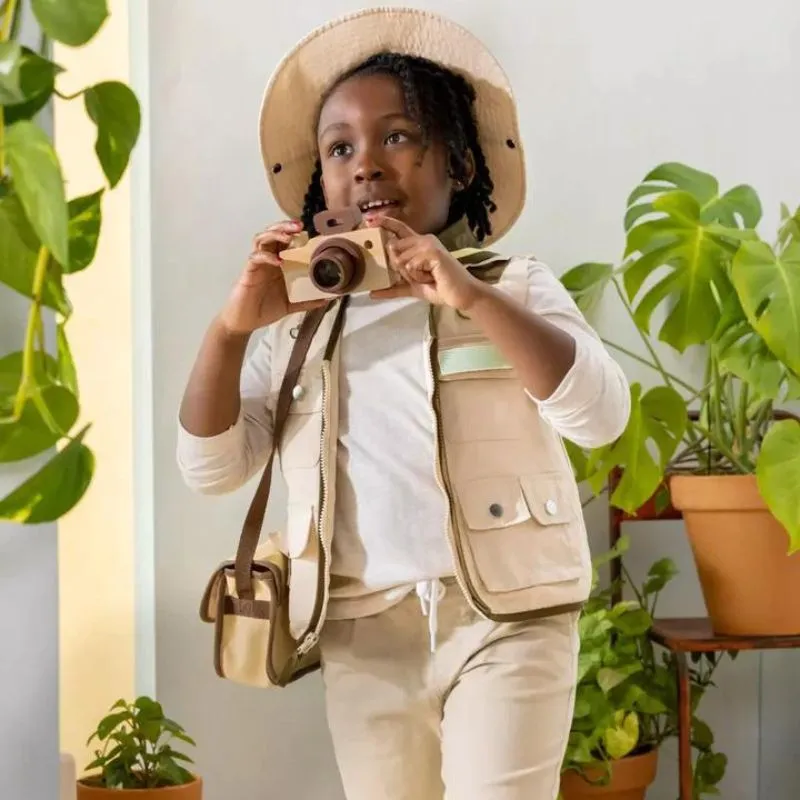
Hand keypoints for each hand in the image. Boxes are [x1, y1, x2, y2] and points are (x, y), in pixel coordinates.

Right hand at [217, 221, 326, 335]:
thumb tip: (328, 299)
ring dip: (274, 234)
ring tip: (287, 237)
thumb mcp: (291, 304)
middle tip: (299, 226)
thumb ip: (307, 301)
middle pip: (273, 234)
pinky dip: (266, 256)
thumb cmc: (265, 310)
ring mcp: (257, 264)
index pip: (286, 242)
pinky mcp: (248, 271)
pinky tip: (277, 261)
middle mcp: (268, 260)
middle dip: (285, 227)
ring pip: (261, 239)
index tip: (311, 231)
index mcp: (279, 264)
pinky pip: (255, 257)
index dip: (296, 234)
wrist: (244, 322)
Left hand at [369, 218, 485, 310]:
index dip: (385, 223)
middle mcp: (423, 240)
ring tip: (429, 277)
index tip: (369, 219)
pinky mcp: (432, 252)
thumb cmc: (441, 288)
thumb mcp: (412, 288)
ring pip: (400, 260)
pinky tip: (433, 276)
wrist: (461, 295)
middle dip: (402, 270)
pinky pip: (410, 266)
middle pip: (393, 250)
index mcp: (419, 244)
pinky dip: (418, 276)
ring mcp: (428, 244)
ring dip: (412, 276)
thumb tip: (371, 293)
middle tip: (422, 276)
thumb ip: (393, 288)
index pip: (399, 229)